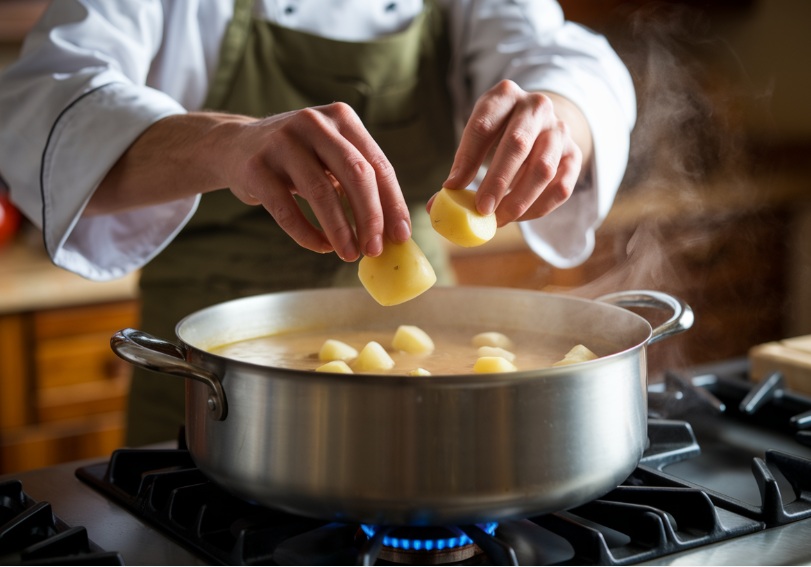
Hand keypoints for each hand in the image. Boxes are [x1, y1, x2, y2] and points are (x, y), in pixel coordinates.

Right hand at [225, 103, 410, 260]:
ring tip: (349, 254)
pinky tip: (321, 247)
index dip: (393, 203)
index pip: (378, 164)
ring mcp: (282, 142)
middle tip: (376, 250)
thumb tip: (392, 231)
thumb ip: (359, 183)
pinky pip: (287, 210)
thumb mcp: (330, 155)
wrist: (235, 146)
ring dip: (340, 230)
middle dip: (370, 217)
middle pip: (355, 174)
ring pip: (321, 192)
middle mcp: (313, 123)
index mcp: (341, 117)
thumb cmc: (298, 159)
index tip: (401, 236)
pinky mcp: (256, 167)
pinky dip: (307, 234)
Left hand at [428, 80, 589, 226]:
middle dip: (496, 181)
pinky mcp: (574, 154)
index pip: (483, 125)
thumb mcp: (478, 135)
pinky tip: (520, 217)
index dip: (467, 158)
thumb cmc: (500, 132)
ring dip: (519, 200)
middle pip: (517, 144)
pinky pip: (561, 187)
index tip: (451, 187)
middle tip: (481, 210)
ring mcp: (560, 130)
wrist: (542, 122)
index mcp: (504, 95)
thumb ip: (460, 167)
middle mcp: (536, 107)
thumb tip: (436, 206)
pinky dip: (539, 207)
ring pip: (543, 168)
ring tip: (497, 220)